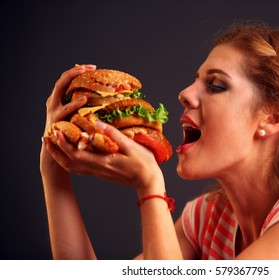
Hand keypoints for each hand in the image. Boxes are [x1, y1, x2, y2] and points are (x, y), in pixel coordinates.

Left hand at [42, 121, 163, 193]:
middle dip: (56, 150)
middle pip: (69, 162)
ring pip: (73, 167)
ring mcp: (98, 173)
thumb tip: (98, 123)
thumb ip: (114, 135)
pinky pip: (80, 169)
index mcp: (103, 162)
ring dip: (60, 156)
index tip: (56, 132)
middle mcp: (97, 169)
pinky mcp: (101, 173)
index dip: (64, 144)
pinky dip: (69, 162)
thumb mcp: (132, 146)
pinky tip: (69, 155)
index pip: (77, 154)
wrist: (148, 182)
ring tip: (53, 145)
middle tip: (46, 137)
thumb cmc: (144, 164)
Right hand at [43, 64, 96, 135]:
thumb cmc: (70, 133)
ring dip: (71, 79)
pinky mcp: (56, 120)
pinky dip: (74, 103)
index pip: (66, 79)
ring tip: (84, 73)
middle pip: (61, 80)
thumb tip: (101, 98)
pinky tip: (84, 99)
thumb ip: (82, 107)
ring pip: (59, 90)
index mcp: (58, 99)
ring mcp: (53, 110)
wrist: (57, 151)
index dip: (77, 71)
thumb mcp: (76, 117)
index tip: (92, 67)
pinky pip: (66, 110)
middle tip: (89, 67)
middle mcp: (53, 102)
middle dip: (74, 71)